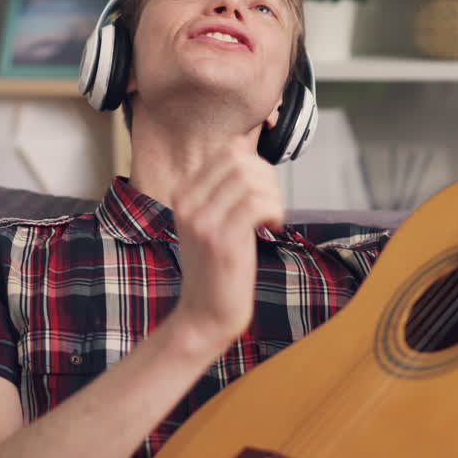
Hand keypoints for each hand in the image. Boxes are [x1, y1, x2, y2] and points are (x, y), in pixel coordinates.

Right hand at [168, 133, 283, 352]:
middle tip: (271, 203)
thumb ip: (224, 184)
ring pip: (251, 180)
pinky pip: (258, 205)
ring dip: (273, 196)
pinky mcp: (221, 241)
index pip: (229, 152)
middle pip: (240, 160)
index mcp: (183, 193)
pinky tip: (272, 227)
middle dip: (268, 177)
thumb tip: (241, 143)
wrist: (205, 314)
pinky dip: (275, 211)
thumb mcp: (212, 218)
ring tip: (271, 216)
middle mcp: (187, 203)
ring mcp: (202, 222)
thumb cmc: (217, 265)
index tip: (262, 192)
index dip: (258, 165)